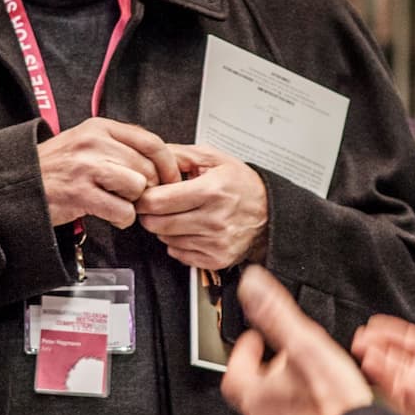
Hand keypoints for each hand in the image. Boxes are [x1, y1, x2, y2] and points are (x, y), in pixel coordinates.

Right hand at [37, 118, 180, 227]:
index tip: (171, 178)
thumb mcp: (87, 142)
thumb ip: (120, 145)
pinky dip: (122, 219)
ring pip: (137, 187)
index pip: (151, 142)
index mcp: (100, 127)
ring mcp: (86, 168)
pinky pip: (122, 211)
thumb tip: (160, 160)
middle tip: (137, 197)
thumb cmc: (57, 166)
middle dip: (148, 187)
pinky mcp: (80, 194)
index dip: (167, 164)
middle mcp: (94, 143)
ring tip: (118, 202)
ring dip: (133, 202)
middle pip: (147, 167)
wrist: (20, 182)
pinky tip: (111, 215)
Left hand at [135, 144, 267, 268]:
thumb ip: (180, 155)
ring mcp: (215, 243)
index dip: (144, 197)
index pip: (157, 202)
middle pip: (156, 223)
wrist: (270, 213)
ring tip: (180, 214)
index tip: (145, 193)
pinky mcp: (216, 259)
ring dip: (165, 227)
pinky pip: (178, 254)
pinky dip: (177, 242)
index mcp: (211, 191)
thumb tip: (151, 158)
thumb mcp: (214, 158)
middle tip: (158, 204)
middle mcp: (213, 220)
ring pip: (165, 239)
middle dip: (150, 213)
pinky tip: (189, 229)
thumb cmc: (242, 184)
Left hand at [222, 265, 374, 414]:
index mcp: (256, 393)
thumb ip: (276, 314)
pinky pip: (298, 413)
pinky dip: (305, 400)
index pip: (234, 372)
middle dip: (266, 365)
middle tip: (280, 350)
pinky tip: (323, 394)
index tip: (254, 336)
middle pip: (253, 387)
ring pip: (275, 402)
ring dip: (286, 384)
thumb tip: (252, 282)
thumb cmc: (332, 404)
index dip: (242, 351)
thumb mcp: (305, 346)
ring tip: (304, 369)